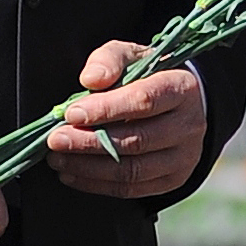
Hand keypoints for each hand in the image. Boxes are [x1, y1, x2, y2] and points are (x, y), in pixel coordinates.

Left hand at [50, 45, 208, 199]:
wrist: (181, 105)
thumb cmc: (151, 77)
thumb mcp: (133, 56)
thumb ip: (110, 59)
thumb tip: (91, 79)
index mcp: (182, 88)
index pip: (144, 101)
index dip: (106, 109)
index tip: (71, 113)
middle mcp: (189, 126)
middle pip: (137, 140)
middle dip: (89, 142)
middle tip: (55, 140)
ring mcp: (184, 157)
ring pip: (132, 170)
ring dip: (88, 167)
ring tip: (58, 159)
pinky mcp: (172, 180)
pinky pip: (131, 189)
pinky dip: (97, 184)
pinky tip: (72, 174)